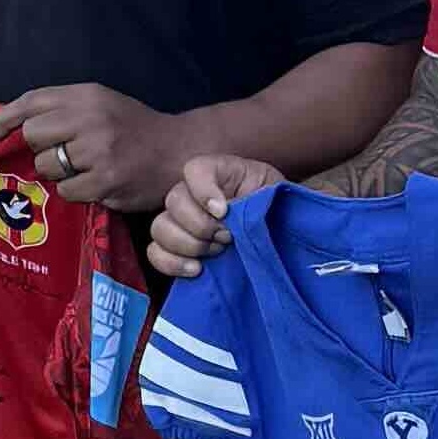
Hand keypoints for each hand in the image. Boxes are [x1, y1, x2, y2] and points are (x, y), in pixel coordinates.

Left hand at [0, 84, 187, 213]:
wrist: (180, 152)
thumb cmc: (136, 130)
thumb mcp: (102, 105)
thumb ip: (64, 110)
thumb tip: (13, 123)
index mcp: (87, 95)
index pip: (33, 101)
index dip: (7, 117)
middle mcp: (90, 118)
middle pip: (33, 135)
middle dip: (41, 149)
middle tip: (62, 154)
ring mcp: (97, 150)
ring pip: (47, 166)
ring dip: (59, 173)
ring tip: (85, 169)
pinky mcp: (104, 181)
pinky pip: (66, 190)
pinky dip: (76, 191)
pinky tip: (96, 184)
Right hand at [148, 153, 281, 277]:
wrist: (281, 239)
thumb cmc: (279, 211)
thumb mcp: (276, 194)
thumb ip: (257, 196)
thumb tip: (229, 214)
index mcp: (220, 174)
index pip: (195, 169)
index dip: (203, 190)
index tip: (225, 212)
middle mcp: (194, 194)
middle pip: (174, 200)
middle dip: (201, 225)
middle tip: (227, 237)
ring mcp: (181, 222)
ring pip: (160, 227)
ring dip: (188, 244)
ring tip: (217, 251)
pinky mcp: (176, 250)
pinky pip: (155, 253)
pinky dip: (171, 263)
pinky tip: (197, 269)